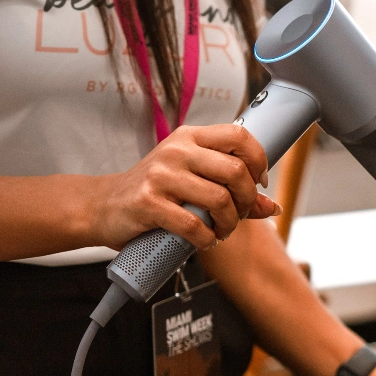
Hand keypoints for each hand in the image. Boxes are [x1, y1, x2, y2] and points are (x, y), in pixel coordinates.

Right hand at [91, 124, 279, 250]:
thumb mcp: (193, 181)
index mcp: (190, 137)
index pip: (240, 135)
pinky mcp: (149, 202)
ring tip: (221, 230)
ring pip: (219, 198)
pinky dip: (206, 238)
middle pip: (236, 170)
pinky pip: (193, 224)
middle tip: (239, 215)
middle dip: (247, 200)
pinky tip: (204, 240)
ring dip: (229, 223)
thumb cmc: (154, 192)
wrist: (103, 206)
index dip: (259, 160)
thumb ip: (232, 191)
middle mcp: (177, 151)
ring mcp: (161, 175)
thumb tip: (272, 207)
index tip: (258, 184)